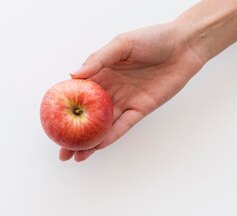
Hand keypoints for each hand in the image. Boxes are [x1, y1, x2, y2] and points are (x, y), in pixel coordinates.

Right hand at [61, 23, 204, 161]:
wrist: (185, 45)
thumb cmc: (153, 38)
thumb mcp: (121, 44)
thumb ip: (98, 59)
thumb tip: (73, 75)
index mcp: (101, 74)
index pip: (77, 96)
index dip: (64, 110)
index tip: (52, 124)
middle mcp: (110, 90)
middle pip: (87, 117)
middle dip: (74, 135)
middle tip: (62, 151)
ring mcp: (125, 101)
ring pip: (103, 126)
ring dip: (90, 142)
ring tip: (77, 156)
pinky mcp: (141, 109)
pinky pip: (124, 126)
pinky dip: (112, 136)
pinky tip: (99, 146)